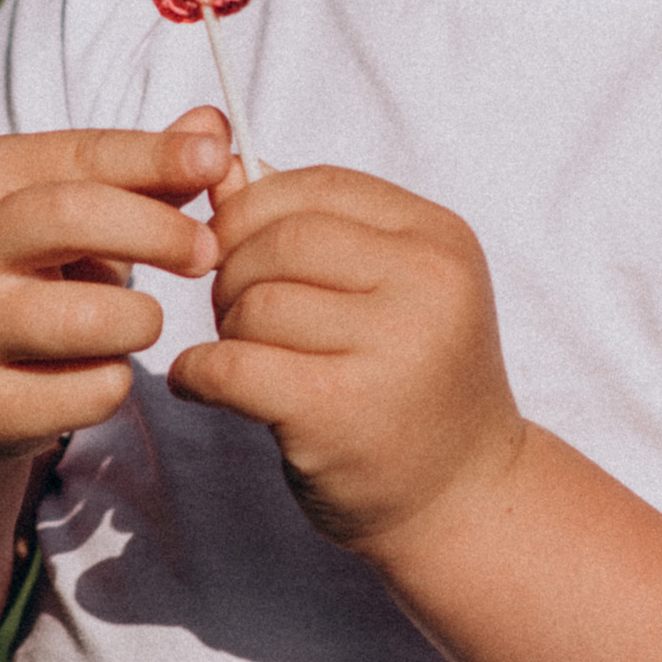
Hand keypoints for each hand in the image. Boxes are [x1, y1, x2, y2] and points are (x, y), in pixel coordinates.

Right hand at [0, 112, 230, 457]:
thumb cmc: (34, 270)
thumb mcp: (77, 210)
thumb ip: (144, 170)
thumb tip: (214, 126)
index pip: (80, 153)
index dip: (157, 156)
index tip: (218, 159)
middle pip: (74, 217)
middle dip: (159, 231)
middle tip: (208, 252)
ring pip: (89, 318)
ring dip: (140, 320)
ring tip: (137, 321)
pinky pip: (90, 390)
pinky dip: (114, 382)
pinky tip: (92, 373)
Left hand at [166, 167, 524, 555]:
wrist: (463, 499)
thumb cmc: (412, 386)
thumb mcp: (389, 289)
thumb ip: (312, 225)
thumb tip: (216, 163)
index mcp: (440, 239)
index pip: (319, 187)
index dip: (254, 209)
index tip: (236, 248)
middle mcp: (428, 285)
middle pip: (279, 240)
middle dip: (233, 271)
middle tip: (234, 312)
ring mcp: (390, 348)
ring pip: (255, 303)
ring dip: (224, 329)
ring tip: (240, 354)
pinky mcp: (339, 411)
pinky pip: (231, 366)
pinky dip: (198, 374)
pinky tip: (204, 386)